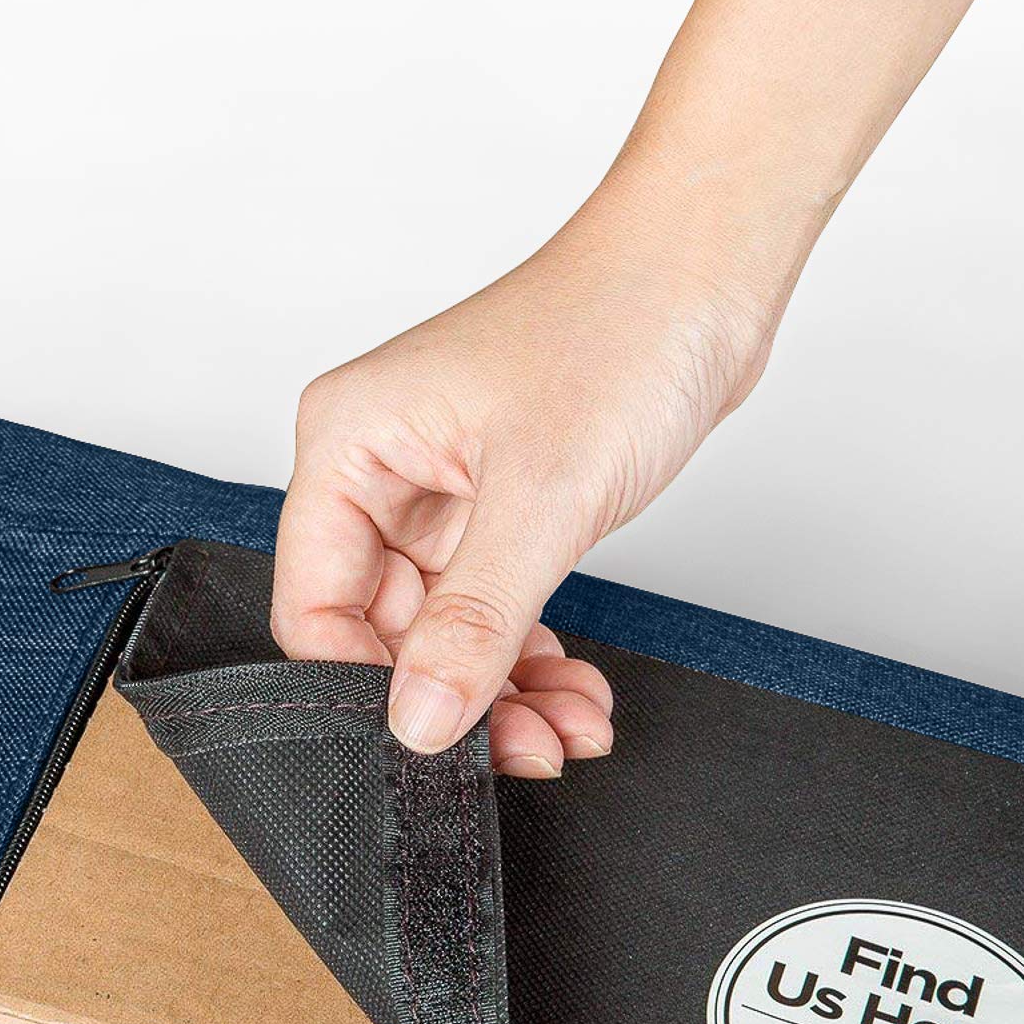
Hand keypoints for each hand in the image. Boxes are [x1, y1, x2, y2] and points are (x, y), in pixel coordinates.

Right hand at [271, 185, 774, 772]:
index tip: (433, 743)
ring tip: (567, 729)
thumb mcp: (543, 496)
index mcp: (348, 444)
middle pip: (379, 632)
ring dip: (503, 691)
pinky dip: (530, 658)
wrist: (708, 273)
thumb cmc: (619, 326)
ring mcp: (438, 493)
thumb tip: (415, 721)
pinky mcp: (495, 509)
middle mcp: (379, 470)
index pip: (315, 606)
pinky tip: (575, 693)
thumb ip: (471, 622)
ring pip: (442, 634)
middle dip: (454, 699)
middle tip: (527, 750)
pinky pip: (490, 612)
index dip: (366, 687)